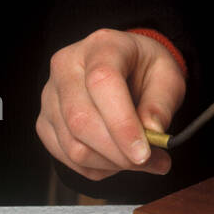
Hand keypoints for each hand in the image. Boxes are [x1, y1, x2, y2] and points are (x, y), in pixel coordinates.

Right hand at [37, 28, 186, 180]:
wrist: (125, 67)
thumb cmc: (144, 69)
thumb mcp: (168, 75)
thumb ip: (162, 103)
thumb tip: (152, 133)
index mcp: (101, 46)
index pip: (102, 82)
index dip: (122, 123)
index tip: (144, 152)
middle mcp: (67, 67)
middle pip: (81, 120)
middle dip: (118, 152)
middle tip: (150, 160)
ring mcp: (50, 96)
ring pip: (72, 145)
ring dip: (110, 164)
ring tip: (140, 161)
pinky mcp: (45, 122)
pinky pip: (67, 158)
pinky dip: (97, 168)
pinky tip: (118, 158)